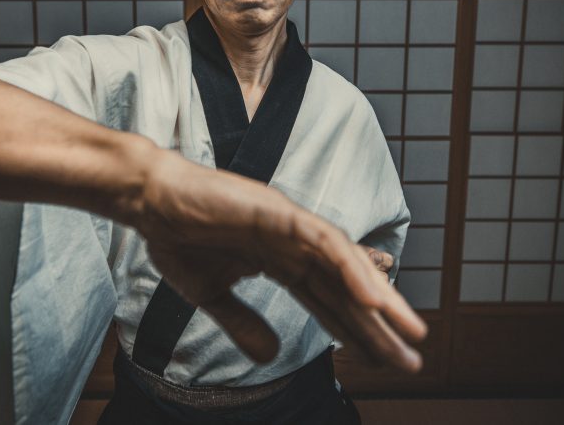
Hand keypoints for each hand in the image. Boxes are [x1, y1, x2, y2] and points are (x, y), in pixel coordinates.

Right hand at [136, 149, 426, 372]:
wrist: (149, 202)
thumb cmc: (176, 238)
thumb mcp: (211, 295)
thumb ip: (242, 322)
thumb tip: (269, 357)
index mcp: (281, 260)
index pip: (329, 301)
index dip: (357, 331)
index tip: (383, 360)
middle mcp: (294, 242)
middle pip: (346, 288)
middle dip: (381, 325)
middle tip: (414, 359)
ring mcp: (289, 224)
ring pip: (345, 264)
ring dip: (379, 298)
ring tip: (409, 331)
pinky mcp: (279, 211)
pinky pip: (323, 242)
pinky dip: (350, 268)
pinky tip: (372, 298)